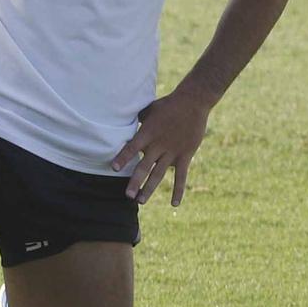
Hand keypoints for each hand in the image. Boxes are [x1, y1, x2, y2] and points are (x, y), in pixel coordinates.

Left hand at [110, 87, 212, 206]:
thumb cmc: (168, 104)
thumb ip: (138, 120)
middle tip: (128, 196)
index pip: (132, 148)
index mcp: (148, 133)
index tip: (114, 168)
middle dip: (135, 182)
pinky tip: (174, 204)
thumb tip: (125, 122)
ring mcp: (172, 152)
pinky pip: (181, 177)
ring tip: (141, 201)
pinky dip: (178, 191)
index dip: (123, 158)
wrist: (193, 102)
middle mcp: (158, 145)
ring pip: (158, 174)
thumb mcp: (149, 109)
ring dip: (149, 189)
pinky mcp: (185, 156)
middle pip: (144, 167)